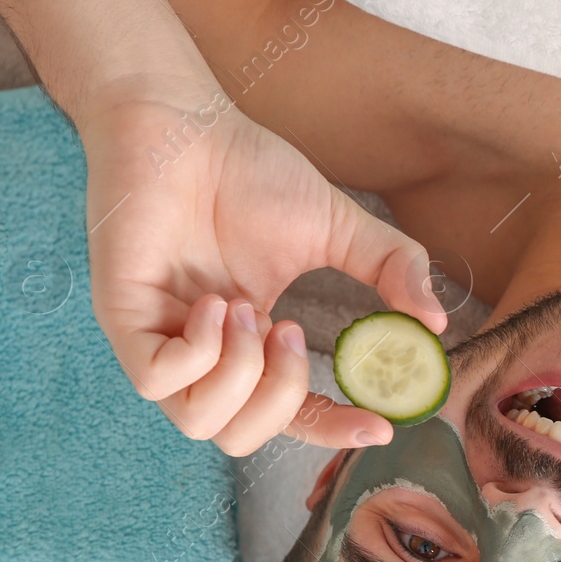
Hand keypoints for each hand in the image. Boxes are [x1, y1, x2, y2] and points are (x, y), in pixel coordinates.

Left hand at [76, 78, 446, 455]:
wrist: (185, 123)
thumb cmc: (248, 171)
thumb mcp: (339, 228)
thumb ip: (393, 271)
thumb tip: (437, 322)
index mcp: (251, 343)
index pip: (292, 416)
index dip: (334, 430)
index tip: (379, 426)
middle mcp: (203, 354)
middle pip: (239, 438)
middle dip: (280, 400)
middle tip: (290, 333)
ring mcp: (161, 339)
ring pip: (199, 423)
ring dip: (240, 376)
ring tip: (248, 308)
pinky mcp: (122, 318)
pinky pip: (157, 381)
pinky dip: (199, 354)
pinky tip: (215, 302)